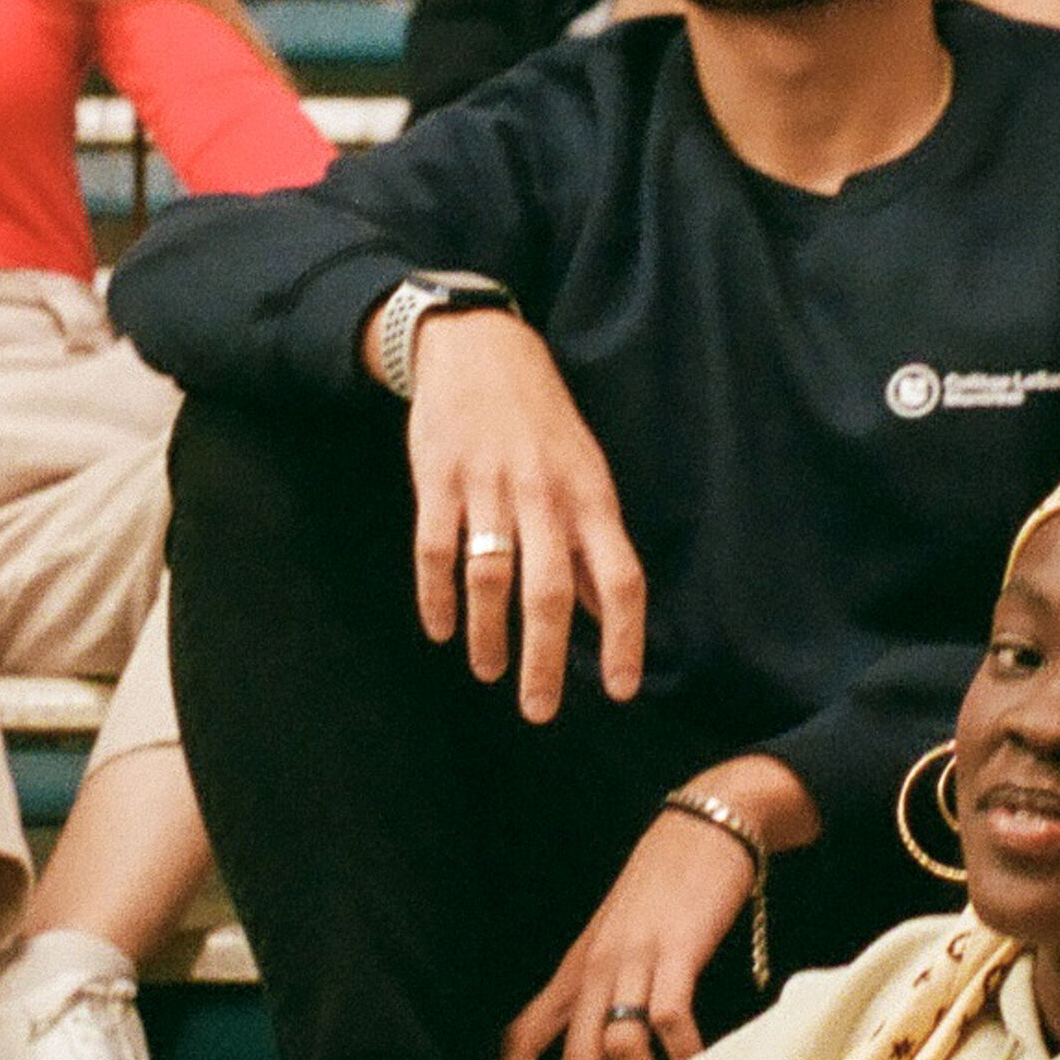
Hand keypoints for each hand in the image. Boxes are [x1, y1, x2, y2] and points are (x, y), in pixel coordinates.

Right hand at [405, 310, 644, 723]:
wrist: (480, 348)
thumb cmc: (541, 420)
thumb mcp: (584, 472)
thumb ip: (590, 544)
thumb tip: (605, 615)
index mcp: (590, 497)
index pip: (620, 579)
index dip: (624, 639)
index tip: (619, 690)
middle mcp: (544, 495)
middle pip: (549, 592)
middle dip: (545, 661)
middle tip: (539, 711)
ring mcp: (489, 486)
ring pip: (490, 578)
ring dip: (488, 635)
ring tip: (488, 671)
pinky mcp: (439, 478)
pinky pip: (436, 549)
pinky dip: (436, 596)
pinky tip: (441, 629)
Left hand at [500, 775, 805, 1059]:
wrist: (707, 824)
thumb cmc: (665, 883)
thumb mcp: (619, 934)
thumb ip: (608, 982)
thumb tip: (608, 1039)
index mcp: (577, 967)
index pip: (524, 1030)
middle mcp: (596, 968)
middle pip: (574, 1054)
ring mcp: (634, 959)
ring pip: (618, 1044)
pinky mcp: (676, 950)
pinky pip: (670, 1020)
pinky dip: (684, 1054)